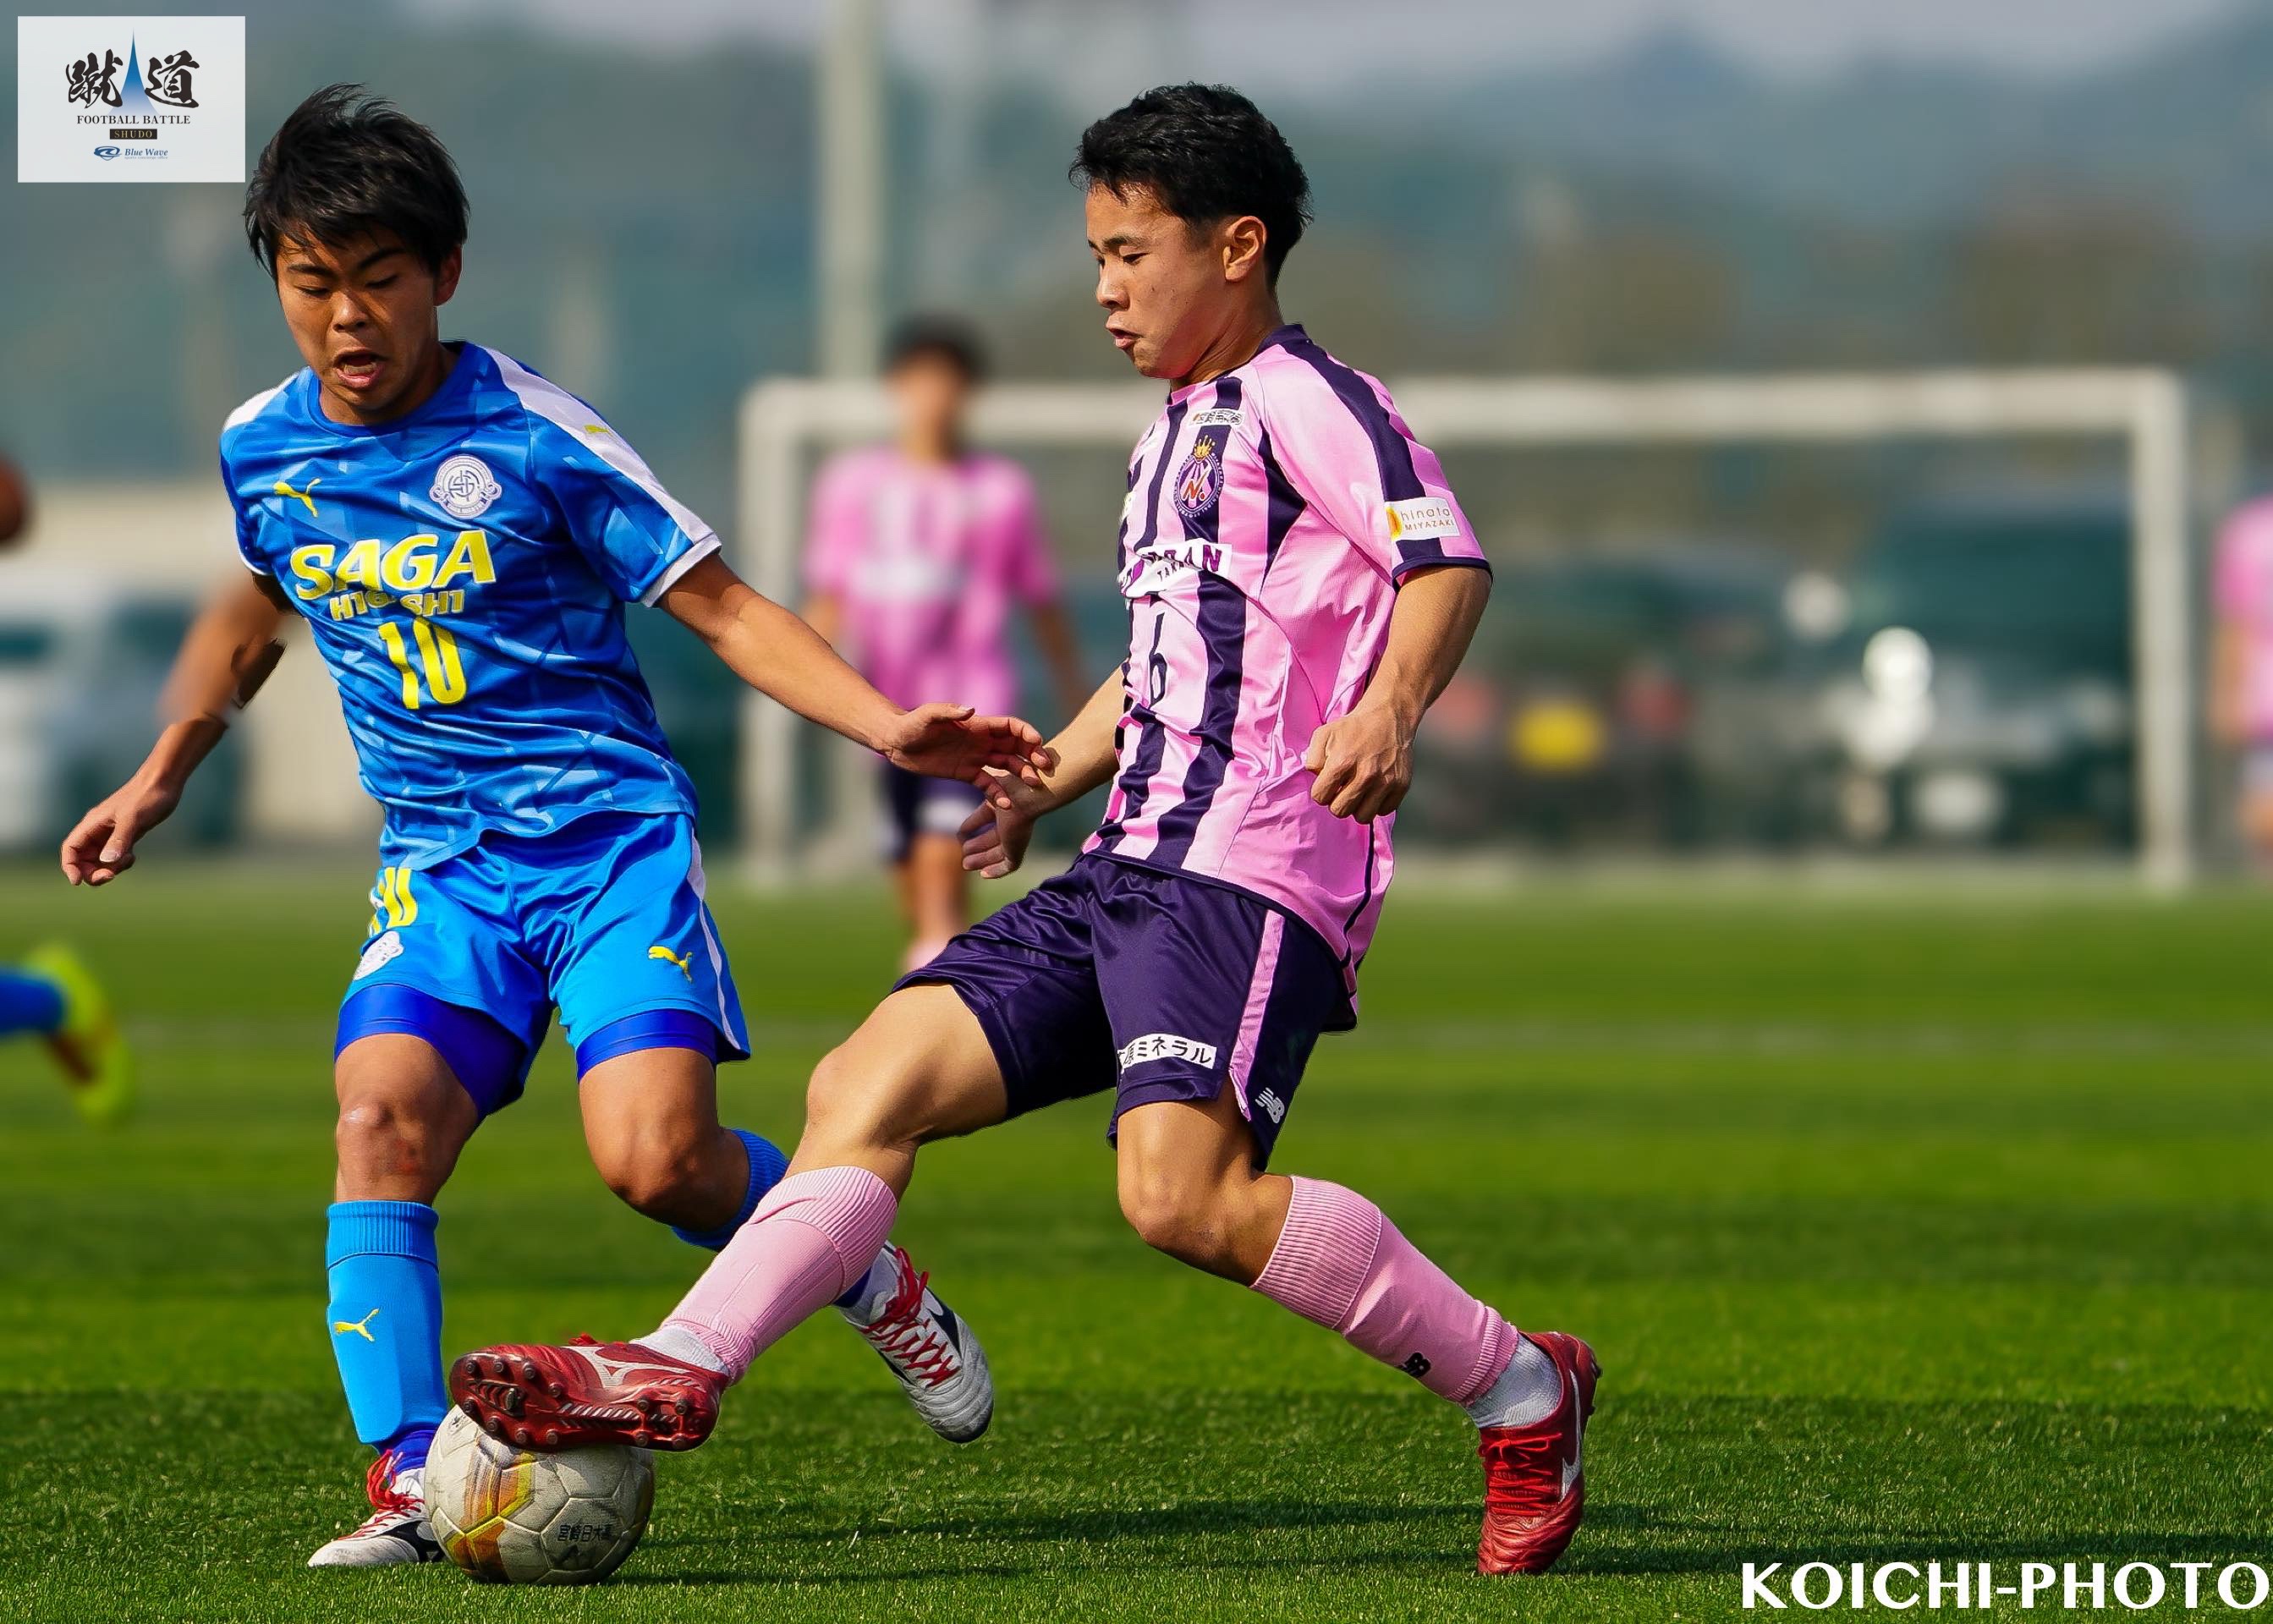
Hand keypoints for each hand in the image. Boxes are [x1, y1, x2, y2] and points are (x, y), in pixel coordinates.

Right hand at [61, 772, 182, 885]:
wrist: (163, 784)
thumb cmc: (146, 796)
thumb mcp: (133, 818)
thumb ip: (120, 840)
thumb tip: (107, 862)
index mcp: (92, 824)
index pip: (71, 849)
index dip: (70, 866)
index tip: (77, 882)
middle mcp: (97, 831)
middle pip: (83, 860)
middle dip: (93, 872)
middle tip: (111, 876)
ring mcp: (111, 835)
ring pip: (100, 861)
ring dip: (109, 868)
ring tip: (128, 859)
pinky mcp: (125, 837)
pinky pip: (115, 857)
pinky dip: (121, 863)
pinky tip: (133, 856)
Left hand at [878, 703, 1052, 786]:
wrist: (897, 742)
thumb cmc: (912, 723)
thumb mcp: (928, 715)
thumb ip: (949, 712)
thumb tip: (971, 710)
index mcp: (978, 724)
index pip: (1010, 726)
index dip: (1025, 732)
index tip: (1038, 742)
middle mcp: (982, 741)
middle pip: (1015, 747)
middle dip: (1032, 755)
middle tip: (1045, 767)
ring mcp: (976, 758)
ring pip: (1007, 766)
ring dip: (1021, 774)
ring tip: (1032, 786)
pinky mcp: (967, 774)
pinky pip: (988, 784)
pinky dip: (998, 794)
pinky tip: (1005, 805)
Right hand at [960, 766, 1055, 877]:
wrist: (1028, 795)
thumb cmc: (1008, 782)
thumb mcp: (987, 781)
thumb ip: (978, 780)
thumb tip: (962, 770)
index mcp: (1004, 802)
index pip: (986, 815)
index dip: (973, 824)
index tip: (960, 833)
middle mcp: (1011, 820)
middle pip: (993, 837)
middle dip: (977, 845)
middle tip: (963, 851)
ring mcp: (1016, 836)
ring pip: (998, 853)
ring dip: (982, 859)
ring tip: (965, 865)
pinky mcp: (1018, 849)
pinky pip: (1008, 865)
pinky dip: (996, 871)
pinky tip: (983, 875)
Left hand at [1303, 704, 1415, 822]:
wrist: (1389, 716)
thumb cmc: (1353, 728)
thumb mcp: (1323, 735)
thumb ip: (1312, 760)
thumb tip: (1317, 781)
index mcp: (1343, 761)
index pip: (1320, 797)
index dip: (1321, 791)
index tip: (1328, 783)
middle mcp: (1366, 774)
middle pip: (1340, 811)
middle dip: (1337, 801)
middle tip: (1343, 788)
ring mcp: (1386, 781)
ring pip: (1363, 817)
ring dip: (1358, 807)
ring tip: (1358, 791)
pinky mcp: (1401, 785)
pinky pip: (1384, 811)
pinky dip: (1377, 804)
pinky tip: (1374, 789)